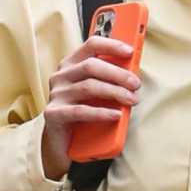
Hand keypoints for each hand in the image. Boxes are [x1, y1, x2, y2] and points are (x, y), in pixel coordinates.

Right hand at [40, 34, 140, 180]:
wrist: (63, 144)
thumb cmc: (85, 115)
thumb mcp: (98, 94)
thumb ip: (109, 81)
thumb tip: (133, 74)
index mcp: (71, 64)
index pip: (91, 45)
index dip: (111, 46)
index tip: (131, 52)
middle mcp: (61, 76)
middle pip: (91, 66)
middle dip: (117, 74)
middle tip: (136, 85)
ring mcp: (56, 94)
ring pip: (88, 86)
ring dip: (114, 92)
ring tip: (131, 100)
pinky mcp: (54, 113)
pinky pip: (80, 111)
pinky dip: (101, 112)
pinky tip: (116, 115)